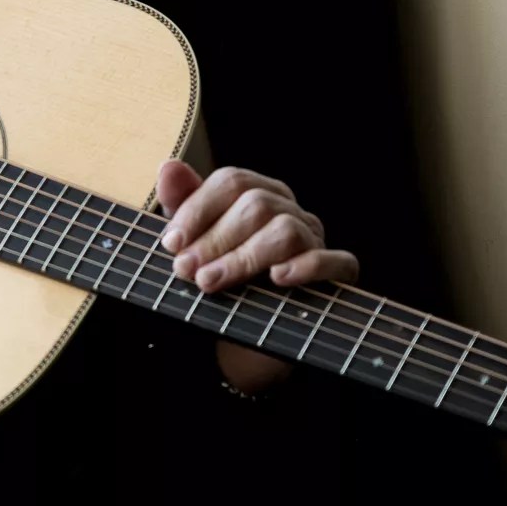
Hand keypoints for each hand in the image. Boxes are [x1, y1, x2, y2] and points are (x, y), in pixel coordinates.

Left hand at [154, 161, 358, 294]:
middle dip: (215, 238)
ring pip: (286, 231)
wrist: (251, 336)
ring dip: (244, 257)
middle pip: (257, 205)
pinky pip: (334, 261)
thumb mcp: (196, 243)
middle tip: (184, 269)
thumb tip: (169, 168)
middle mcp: (290, 210)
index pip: (232, 182)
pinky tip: (277, 278)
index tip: (171, 243)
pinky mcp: (338, 273)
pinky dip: (306, 267)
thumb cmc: (224, 280)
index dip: (198, 209)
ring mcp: (316, 240)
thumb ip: (183, 205)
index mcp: (259, 193)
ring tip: (210, 281)